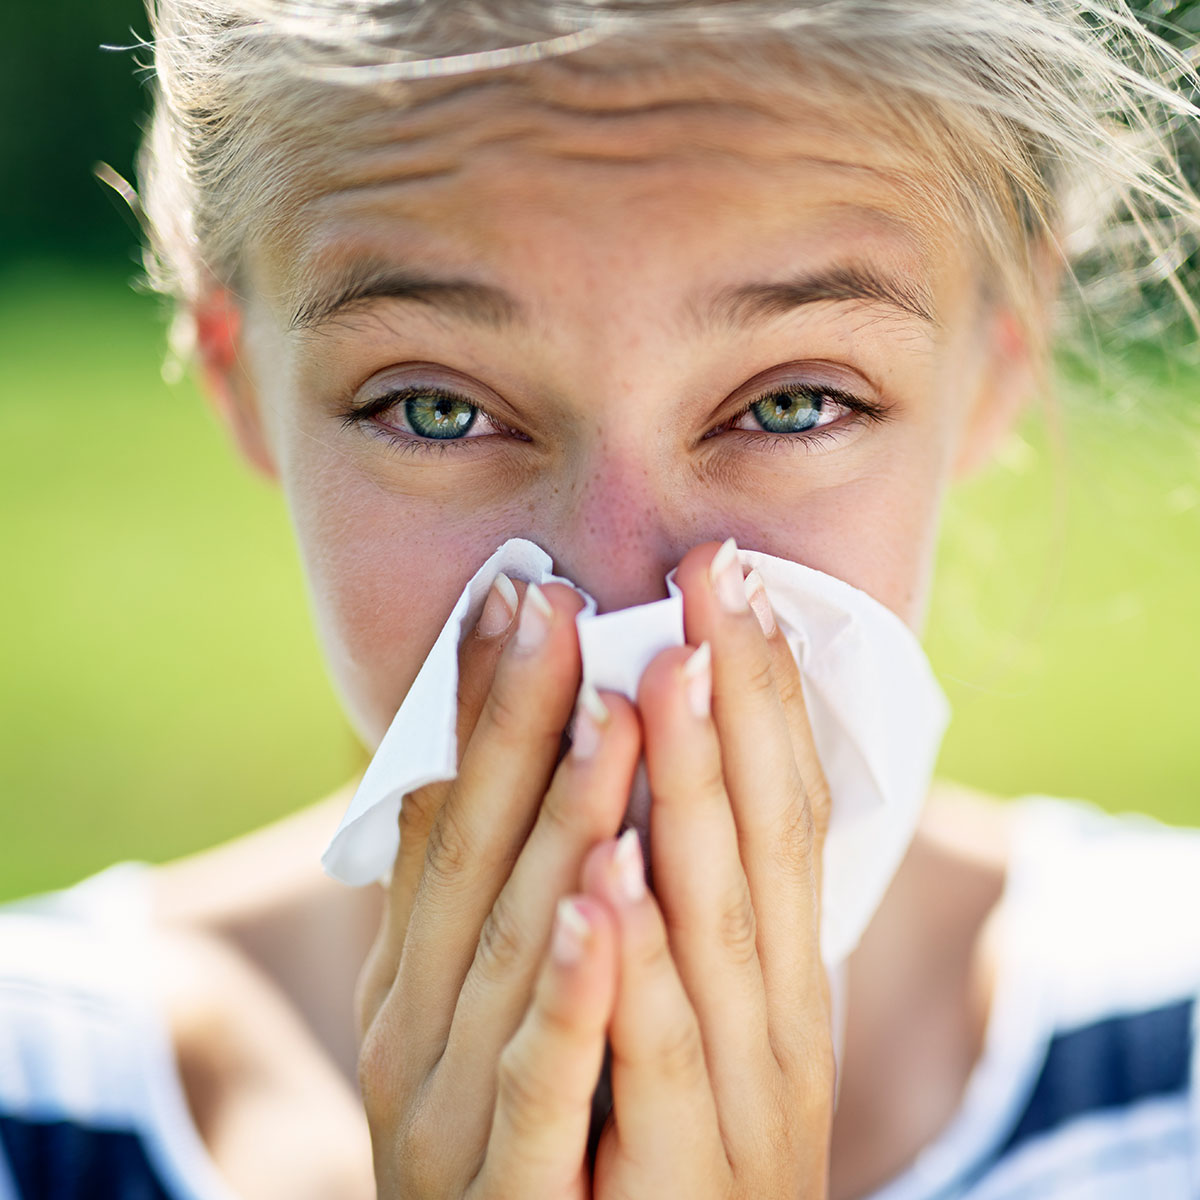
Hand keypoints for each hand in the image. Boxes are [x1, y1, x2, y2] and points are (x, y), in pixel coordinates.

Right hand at [355, 576, 643, 1196]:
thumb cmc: (509, 1135)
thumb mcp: (474, 1007)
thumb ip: (480, 898)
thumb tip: (495, 758)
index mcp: (412, 976)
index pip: (442, 816)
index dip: (476, 705)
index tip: (517, 592)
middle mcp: (414, 1028)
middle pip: (473, 855)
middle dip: (518, 723)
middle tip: (562, 604)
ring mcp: (450, 1112)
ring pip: (514, 946)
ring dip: (562, 821)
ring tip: (614, 708)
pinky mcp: (513, 1193)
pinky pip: (544, 1079)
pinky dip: (575, 986)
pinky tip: (612, 893)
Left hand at [575, 540, 836, 1196]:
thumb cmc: (667, 1140)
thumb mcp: (696, 1012)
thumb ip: (686, 905)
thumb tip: (643, 774)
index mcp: (773, 972)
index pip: (781, 809)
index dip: (765, 694)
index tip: (733, 584)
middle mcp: (773, 1019)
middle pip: (761, 840)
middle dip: (736, 703)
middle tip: (712, 578)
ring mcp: (735, 1099)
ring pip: (713, 928)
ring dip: (688, 798)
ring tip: (658, 680)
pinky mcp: (673, 1180)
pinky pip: (653, 1061)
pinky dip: (636, 968)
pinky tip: (610, 880)